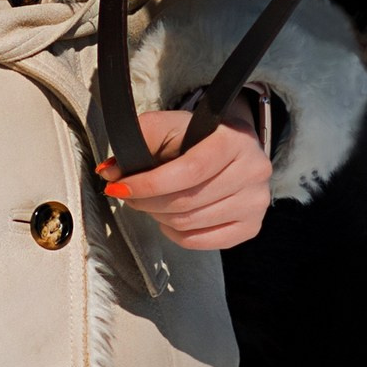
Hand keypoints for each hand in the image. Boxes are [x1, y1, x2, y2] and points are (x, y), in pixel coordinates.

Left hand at [98, 97, 271, 251]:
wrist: (232, 147)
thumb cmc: (197, 136)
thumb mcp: (169, 125)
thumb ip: (139, 139)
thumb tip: (110, 172)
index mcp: (233, 139)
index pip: (189, 171)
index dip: (149, 184)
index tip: (119, 187)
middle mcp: (253, 171)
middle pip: (188, 201)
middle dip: (147, 202)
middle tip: (129, 195)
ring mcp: (256, 202)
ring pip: (192, 223)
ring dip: (159, 216)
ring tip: (150, 204)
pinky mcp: (252, 226)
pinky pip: (202, 241)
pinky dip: (177, 234)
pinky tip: (170, 218)